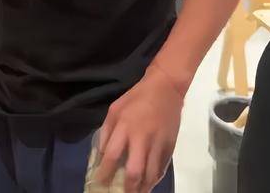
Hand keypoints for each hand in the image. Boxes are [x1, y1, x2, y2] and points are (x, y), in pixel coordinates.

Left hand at [96, 64, 183, 192]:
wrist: (166, 88)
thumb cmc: (137, 97)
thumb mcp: (115, 109)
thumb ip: (107, 131)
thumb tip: (102, 154)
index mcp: (125, 127)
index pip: (111, 156)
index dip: (104, 173)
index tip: (100, 182)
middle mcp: (141, 138)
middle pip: (134, 172)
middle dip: (127, 188)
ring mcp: (157, 144)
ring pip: (150, 175)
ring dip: (142, 188)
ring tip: (136, 192)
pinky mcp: (170, 147)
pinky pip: (161, 169)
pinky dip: (154, 180)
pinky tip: (148, 183)